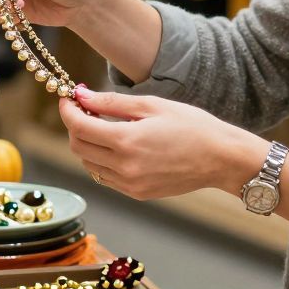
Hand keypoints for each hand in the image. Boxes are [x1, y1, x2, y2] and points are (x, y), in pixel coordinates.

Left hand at [59, 86, 268, 200]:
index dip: (68, 111)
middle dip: (75, 126)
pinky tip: (118, 146)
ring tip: (103, 126)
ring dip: (88, 145)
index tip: (69, 99)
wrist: (221, 158)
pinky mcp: (137, 193)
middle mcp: (123, 167)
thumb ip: (111, 103)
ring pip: (89, 165)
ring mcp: (129, 184)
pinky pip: (106, 177)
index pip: (79, 127)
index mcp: (126, 141)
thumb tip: (81, 96)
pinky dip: (102, 160)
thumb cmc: (192, 126)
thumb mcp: (152, 105)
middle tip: (85, 110)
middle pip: (78, 147)